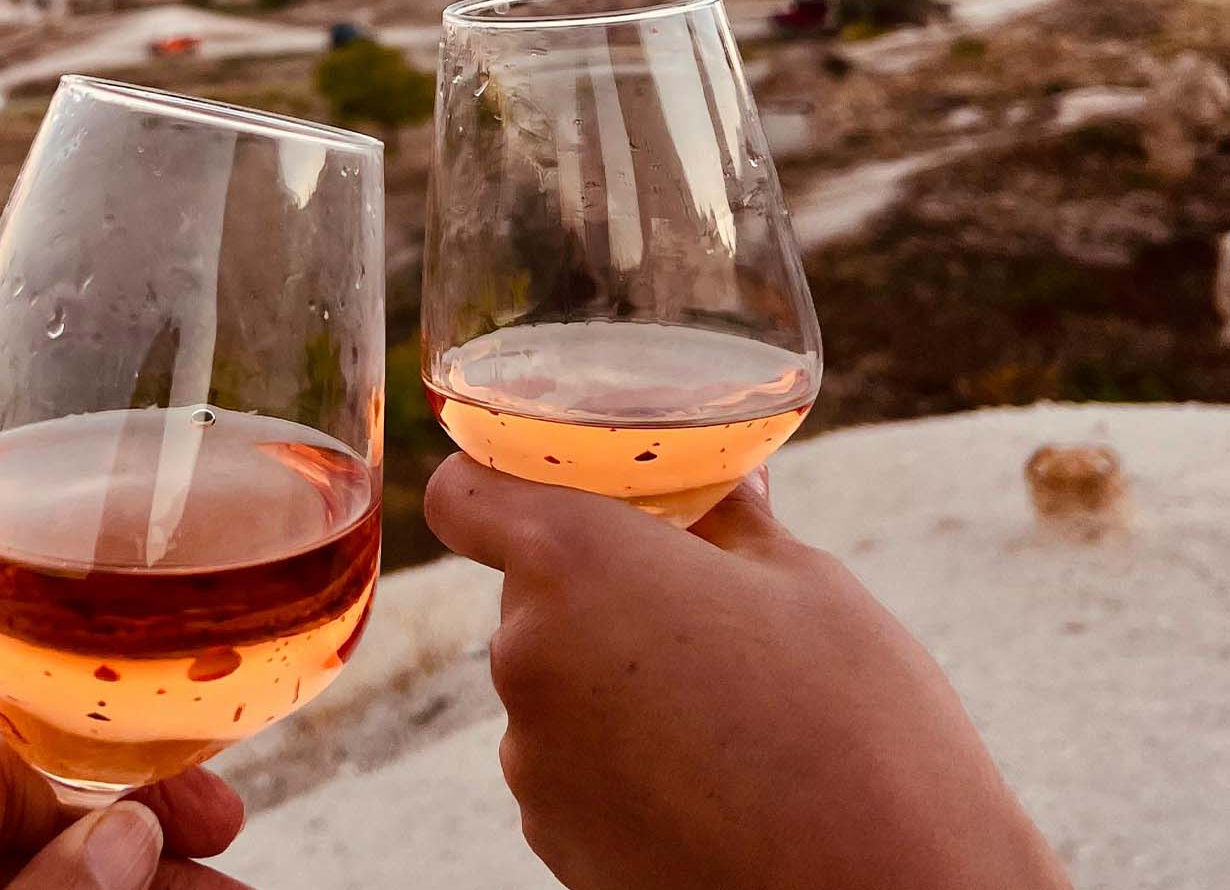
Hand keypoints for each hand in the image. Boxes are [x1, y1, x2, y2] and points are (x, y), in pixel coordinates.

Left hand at [427, 459, 1070, 889]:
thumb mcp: (805, 584)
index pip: (462, 493)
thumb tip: (719, 478)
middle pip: (526, 590)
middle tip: (695, 606)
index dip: (496, 480)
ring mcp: (534, 763)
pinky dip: (618, 760)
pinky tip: (709, 779)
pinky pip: (568, 765)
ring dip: (608, 677)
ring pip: (550, 680)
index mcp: (573, 562)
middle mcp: (526, 657)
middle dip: (594, 586)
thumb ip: (729, 517)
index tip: (555, 489)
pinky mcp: (556, 845)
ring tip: (723, 709)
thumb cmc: (862, 729)